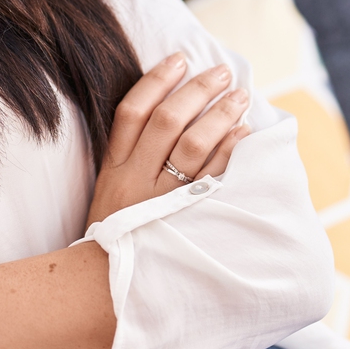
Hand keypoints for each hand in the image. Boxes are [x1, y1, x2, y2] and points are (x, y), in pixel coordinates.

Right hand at [86, 53, 250, 227]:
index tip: (180, 59)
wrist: (105, 288)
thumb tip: (171, 113)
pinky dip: (229, 152)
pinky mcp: (183, 221)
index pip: (131, 112)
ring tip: (240, 97)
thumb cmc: (115, 234)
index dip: (156, 81)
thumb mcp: (109, 190)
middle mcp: (134, 180)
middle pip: (166, 121)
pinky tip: (244, 134)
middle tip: (223, 73)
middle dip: (197, 91)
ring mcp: (159, 201)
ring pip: (191, 145)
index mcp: (113, 167)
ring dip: (220, 116)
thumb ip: (131, 156)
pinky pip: (211, 179)